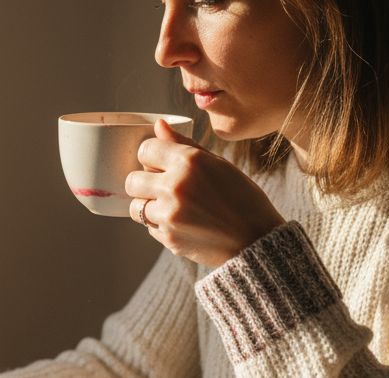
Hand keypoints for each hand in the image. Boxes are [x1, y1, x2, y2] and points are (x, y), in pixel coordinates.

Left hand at [126, 120, 284, 267]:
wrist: (256, 240)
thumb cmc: (242, 199)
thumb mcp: (219, 165)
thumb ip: (184, 145)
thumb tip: (159, 126)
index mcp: (189, 162)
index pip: (145, 150)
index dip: (151, 155)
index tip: (159, 162)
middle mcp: (174, 187)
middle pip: (132, 180)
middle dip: (143, 182)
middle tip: (162, 187)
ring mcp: (169, 215)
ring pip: (136, 207)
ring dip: (149, 206)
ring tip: (173, 207)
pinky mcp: (168, 238)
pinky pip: (149, 227)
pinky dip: (159, 225)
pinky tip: (183, 222)